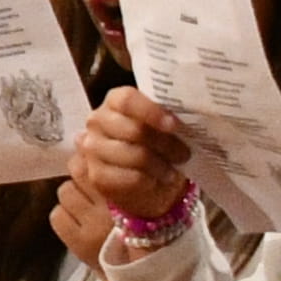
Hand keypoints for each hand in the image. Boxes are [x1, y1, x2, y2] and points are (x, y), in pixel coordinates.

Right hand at [70, 86, 194, 232]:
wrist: (137, 174)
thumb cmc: (152, 143)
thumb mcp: (159, 124)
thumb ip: (167, 117)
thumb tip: (186, 121)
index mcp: (114, 102)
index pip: (127, 100)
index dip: (151, 111)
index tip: (174, 124)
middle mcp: (98, 122)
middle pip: (135, 130)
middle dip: (166, 144)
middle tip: (183, 153)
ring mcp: (94, 148)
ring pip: (136, 156)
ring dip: (161, 165)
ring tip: (172, 171)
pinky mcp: (97, 175)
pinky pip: (131, 177)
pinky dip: (150, 180)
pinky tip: (156, 179)